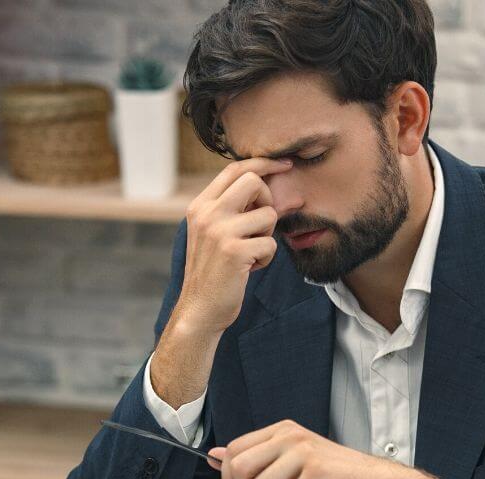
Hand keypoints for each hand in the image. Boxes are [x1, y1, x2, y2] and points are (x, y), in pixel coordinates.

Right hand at [175, 158, 292, 335]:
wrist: (199, 309)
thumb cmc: (214, 272)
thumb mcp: (215, 233)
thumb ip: (234, 209)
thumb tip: (275, 188)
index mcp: (200, 206)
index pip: (234, 169)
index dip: (263, 162)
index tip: (285, 164)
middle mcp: (207, 213)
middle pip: (253, 181)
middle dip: (268, 199)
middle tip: (262, 223)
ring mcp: (219, 231)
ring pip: (268, 214)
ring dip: (267, 236)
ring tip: (251, 252)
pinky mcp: (234, 251)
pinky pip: (271, 243)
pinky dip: (266, 257)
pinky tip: (250, 268)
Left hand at [206, 420, 404, 478]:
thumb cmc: (335, 476)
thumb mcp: (291, 463)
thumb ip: (255, 458)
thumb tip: (216, 457)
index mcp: (282, 430)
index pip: (234, 448)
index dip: (230, 477)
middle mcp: (290, 436)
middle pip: (240, 468)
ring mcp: (303, 452)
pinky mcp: (316, 472)